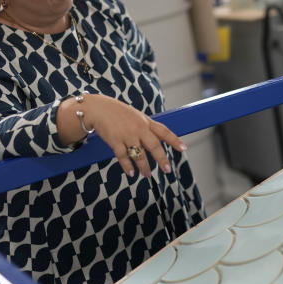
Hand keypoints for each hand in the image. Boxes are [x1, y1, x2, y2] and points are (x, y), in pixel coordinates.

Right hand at [59, 94, 184, 177]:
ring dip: (144, 167)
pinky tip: (131, 173)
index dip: (174, 140)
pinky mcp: (115, 141)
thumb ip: (146, 127)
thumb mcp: (136, 116)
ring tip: (147, 175)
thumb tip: (158, 139)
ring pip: (139, 154)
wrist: (99, 108)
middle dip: (162, 159)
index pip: (164, 131)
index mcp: (146, 122)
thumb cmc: (118, 113)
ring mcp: (127, 135)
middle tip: (167, 170)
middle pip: (154, 146)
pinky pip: (123, 156)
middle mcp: (138, 128)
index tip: (183, 149)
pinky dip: (127, 166)